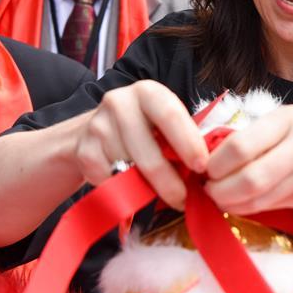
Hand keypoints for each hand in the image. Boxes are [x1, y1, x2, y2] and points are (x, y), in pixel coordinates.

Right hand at [73, 80, 208, 209]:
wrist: (92, 132)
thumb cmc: (141, 130)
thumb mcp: (161, 123)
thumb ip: (181, 137)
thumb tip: (209, 168)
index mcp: (148, 93)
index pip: (171, 115)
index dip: (188, 142)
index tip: (202, 168)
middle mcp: (120, 102)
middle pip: (149, 150)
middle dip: (168, 180)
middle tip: (183, 200)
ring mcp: (98, 126)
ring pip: (128, 169)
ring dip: (145, 189)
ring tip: (157, 194)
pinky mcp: (84, 150)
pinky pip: (108, 180)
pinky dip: (120, 190)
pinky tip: (127, 187)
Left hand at [204, 103, 292, 213]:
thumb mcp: (290, 116)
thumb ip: (257, 134)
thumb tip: (214, 155)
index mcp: (290, 120)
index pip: (241, 147)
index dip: (214, 163)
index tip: (204, 167)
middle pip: (249, 181)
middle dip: (219, 191)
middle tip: (207, 189)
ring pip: (260, 201)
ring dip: (232, 204)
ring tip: (220, 197)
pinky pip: (276, 207)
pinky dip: (253, 208)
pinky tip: (243, 202)